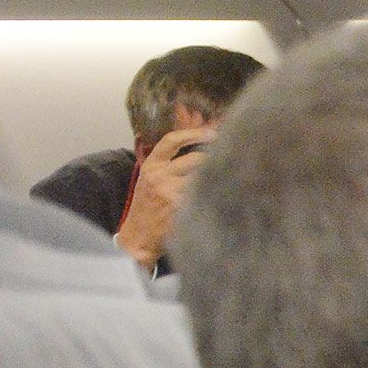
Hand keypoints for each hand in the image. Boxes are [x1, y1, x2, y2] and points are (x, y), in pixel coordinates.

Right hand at [113, 123, 215, 269]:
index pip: (171, 140)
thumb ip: (168, 163)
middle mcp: (160, 176)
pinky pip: (206, 195)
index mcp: (151, 166)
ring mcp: (171, 192)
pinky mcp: (182, 207)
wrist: (138, 236)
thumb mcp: (151, 179)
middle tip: (228, 157)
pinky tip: (223, 197)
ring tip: (229, 177)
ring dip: (217, 177)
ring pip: (204, 176)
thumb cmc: (148, 206)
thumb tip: (195, 144)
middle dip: (213, 158)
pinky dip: (216, 194)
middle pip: (196, 158)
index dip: (193, 133)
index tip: (212, 131)